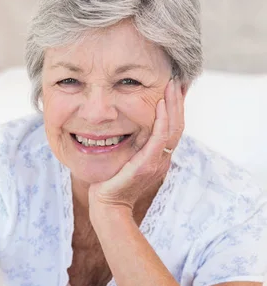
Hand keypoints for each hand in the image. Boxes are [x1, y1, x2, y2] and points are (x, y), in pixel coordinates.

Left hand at [88, 78, 183, 211]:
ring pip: (173, 128)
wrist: (107, 205)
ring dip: (173, 105)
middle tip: (177, 80)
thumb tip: (126, 128)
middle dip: (178, 101)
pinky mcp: (147, 164)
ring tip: (172, 85)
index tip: (174, 88)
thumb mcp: (125, 161)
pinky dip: (162, 120)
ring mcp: (157, 161)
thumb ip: (131, 147)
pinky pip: (160, 138)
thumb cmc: (111, 184)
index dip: (175, 108)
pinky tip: (160, 104)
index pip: (173, 128)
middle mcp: (162, 158)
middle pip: (178, 125)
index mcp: (159, 157)